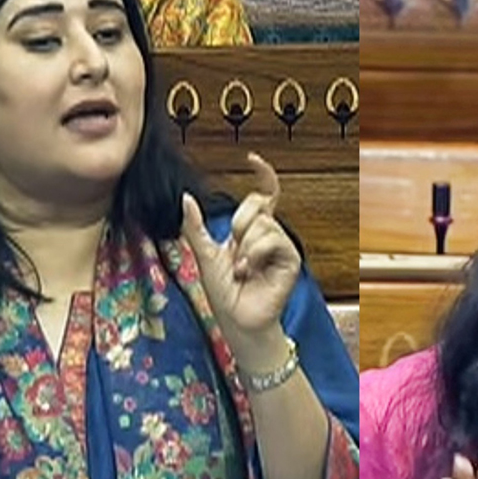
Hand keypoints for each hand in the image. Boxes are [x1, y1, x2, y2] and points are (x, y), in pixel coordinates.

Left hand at [181, 153, 301, 347]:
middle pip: (256, 205)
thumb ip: (195, 226)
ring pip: (262, 224)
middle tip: (232, 253)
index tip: (252, 159)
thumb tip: (186, 197)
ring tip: (241, 269)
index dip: (263, 175)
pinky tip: (249, 271)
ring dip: (244, 247)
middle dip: (238, 225)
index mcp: (250, 230)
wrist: (235, 319)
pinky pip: (271, 241)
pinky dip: (254, 254)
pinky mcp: (290, 259)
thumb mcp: (203, 254)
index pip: (262, 196)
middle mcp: (268, 235)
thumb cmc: (223, 292)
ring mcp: (281, 246)